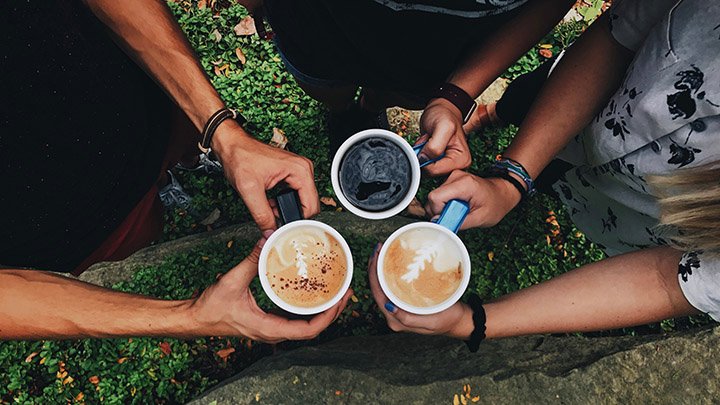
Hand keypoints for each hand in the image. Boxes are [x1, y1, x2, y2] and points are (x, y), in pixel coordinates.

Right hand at [189, 237, 352, 342]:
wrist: (195, 319)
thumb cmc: (210, 308)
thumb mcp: (232, 280)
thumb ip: (252, 260)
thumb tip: (268, 240)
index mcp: (267, 328)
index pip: (307, 330)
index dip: (328, 317)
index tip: (340, 300)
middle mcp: (272, 332)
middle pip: (312, 329)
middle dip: (332, 312)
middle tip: (346, 292)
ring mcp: (271, 329)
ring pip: (305, 326)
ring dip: (323, 312)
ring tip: (337, 293)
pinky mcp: (268, 323)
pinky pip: (295, 320)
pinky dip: (308, 309)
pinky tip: (314, 295)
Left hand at [212, 120, 319, 231]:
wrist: (232, 145)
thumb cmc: (240, 157)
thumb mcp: (249, 190)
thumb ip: (262, 214)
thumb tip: (270, 232)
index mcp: (300, 170)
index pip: (312, 206)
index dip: (298, 221)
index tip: (284, 229)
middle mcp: (303, 169)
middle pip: (309, 205)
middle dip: (292, 216)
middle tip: (275, 222)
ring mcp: (298, 171)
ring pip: (302, 201)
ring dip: (287, 210)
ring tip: (271, 212)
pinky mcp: (292, 174)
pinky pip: (295, 195)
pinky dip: (284, 204)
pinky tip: (271, 205)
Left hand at [367, 244, 470, 338]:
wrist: (457, 322)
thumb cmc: (446, 321)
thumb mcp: (430, 321)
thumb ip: (409, 319)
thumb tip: (389, 307)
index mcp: (395, 319)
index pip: (377, 293)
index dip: (372, 273)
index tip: (375, 255)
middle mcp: (393, 313)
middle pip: (376, 287)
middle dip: (374, 267)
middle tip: (378, 248)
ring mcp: (397, 307)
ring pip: (382, 286)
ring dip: (380, 269)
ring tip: (382, 252)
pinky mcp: (403, 302)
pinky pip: (391, 286)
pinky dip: (388, 273)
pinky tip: (391, 263)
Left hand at [417, 98, 471, 176]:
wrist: (440, 111)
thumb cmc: (445, 116)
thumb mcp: (443, 127)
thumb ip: (435, 146)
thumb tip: (424, 160)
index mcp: (462, 160)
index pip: (436, 171)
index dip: (426, 160)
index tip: (427, 146)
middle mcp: (455, 166)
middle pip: (430, 172)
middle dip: (424, 156)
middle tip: (428, 141)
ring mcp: (445, 165)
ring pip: (425, 169)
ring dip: (421, 155)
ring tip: (428, 142)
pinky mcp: (437, 163)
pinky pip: (422, 165)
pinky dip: (419, 154)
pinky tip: (426, 145)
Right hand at [426, 170, 520, 228]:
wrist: (501, 194)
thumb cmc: (495, 204)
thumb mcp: (480, 219)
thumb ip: (459, 222)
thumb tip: (439, 224)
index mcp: (463, 184)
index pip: (435, 197)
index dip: (438, 211)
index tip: (449, 217)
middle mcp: (455, 177)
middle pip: (433, 197)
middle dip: (441, 211)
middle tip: (457, 215)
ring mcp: (452, 177)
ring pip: (435, 197)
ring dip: (444, 208)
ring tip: (460, 210)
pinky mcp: (450, 181)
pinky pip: (439, 195)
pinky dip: (445, 204)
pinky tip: (457, 205)